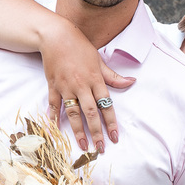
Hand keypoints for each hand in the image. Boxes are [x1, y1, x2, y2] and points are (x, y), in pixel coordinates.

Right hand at [38, 17, 133, 151]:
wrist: (56, 36)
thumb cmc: (80, 47)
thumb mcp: (99, 60)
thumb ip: (113, 76)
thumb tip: (132, 82)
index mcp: (95, 79)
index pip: (106, 105)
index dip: (111, 122)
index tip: (114, 137)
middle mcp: (81, 85)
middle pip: (90, 113)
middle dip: (96, 132)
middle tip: (100, 148)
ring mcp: (66, 87)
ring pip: (73, 113)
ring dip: (78, 130)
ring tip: (83, 145)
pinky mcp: (53, 86)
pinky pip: (54, 105)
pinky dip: (54, 117)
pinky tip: (56, 130)